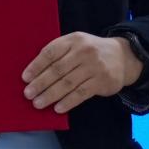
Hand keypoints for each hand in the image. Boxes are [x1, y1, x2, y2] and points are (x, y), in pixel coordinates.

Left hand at [22, 33, 143, 113]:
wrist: (123, 56)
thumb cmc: (91, 51)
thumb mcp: (76, 44)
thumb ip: (59, 53)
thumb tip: (35, 72)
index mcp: (73, 40)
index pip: (50, 53)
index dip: (36, 66)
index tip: (25, 78)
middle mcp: (83, 51)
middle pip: (57, 70)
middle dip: (40, 83)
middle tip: (28, 94)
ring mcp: (94, 67)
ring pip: (68, 83)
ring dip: (51, 95)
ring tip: (38, 103)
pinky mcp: (102, 81)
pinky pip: (81, 93)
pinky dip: (68, 102)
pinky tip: (58, 108)